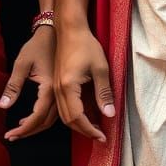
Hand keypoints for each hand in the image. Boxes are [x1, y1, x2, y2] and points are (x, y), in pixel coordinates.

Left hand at [0, 26, 57, 140]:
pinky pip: (53, 111)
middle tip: (12, 136)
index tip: (10, 135)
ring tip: (18, 130)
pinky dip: (41, 119)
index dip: (24, 129)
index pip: (37, 117)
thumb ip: (13, 86)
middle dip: (28, 132)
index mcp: (49, 89)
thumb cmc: (37, 46)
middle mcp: (58, 94)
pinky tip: (29, 119)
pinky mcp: (59, 90)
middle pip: (45, 122)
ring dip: (35, 127)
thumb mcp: (22, 64)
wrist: (54, 32)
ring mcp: (60, 92)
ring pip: (50, 119)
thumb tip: (3, 106)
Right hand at [55, 24, 114, 143]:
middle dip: (84, 130)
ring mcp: (56, 86)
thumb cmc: (85, 45)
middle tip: (100, 135)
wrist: (70, 28)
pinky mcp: (57, 82)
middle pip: (68, 120)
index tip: (103, 136)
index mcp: (68, 87)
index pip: (77, 117)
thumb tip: (109, 114)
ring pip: (64, 115)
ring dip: (78, 124)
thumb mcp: (100, 68)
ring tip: (94, 127)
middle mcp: (58, 89)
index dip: (90, 130)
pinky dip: (73, 114)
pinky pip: (63, 106)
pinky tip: (85, 113)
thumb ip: (104, 93)